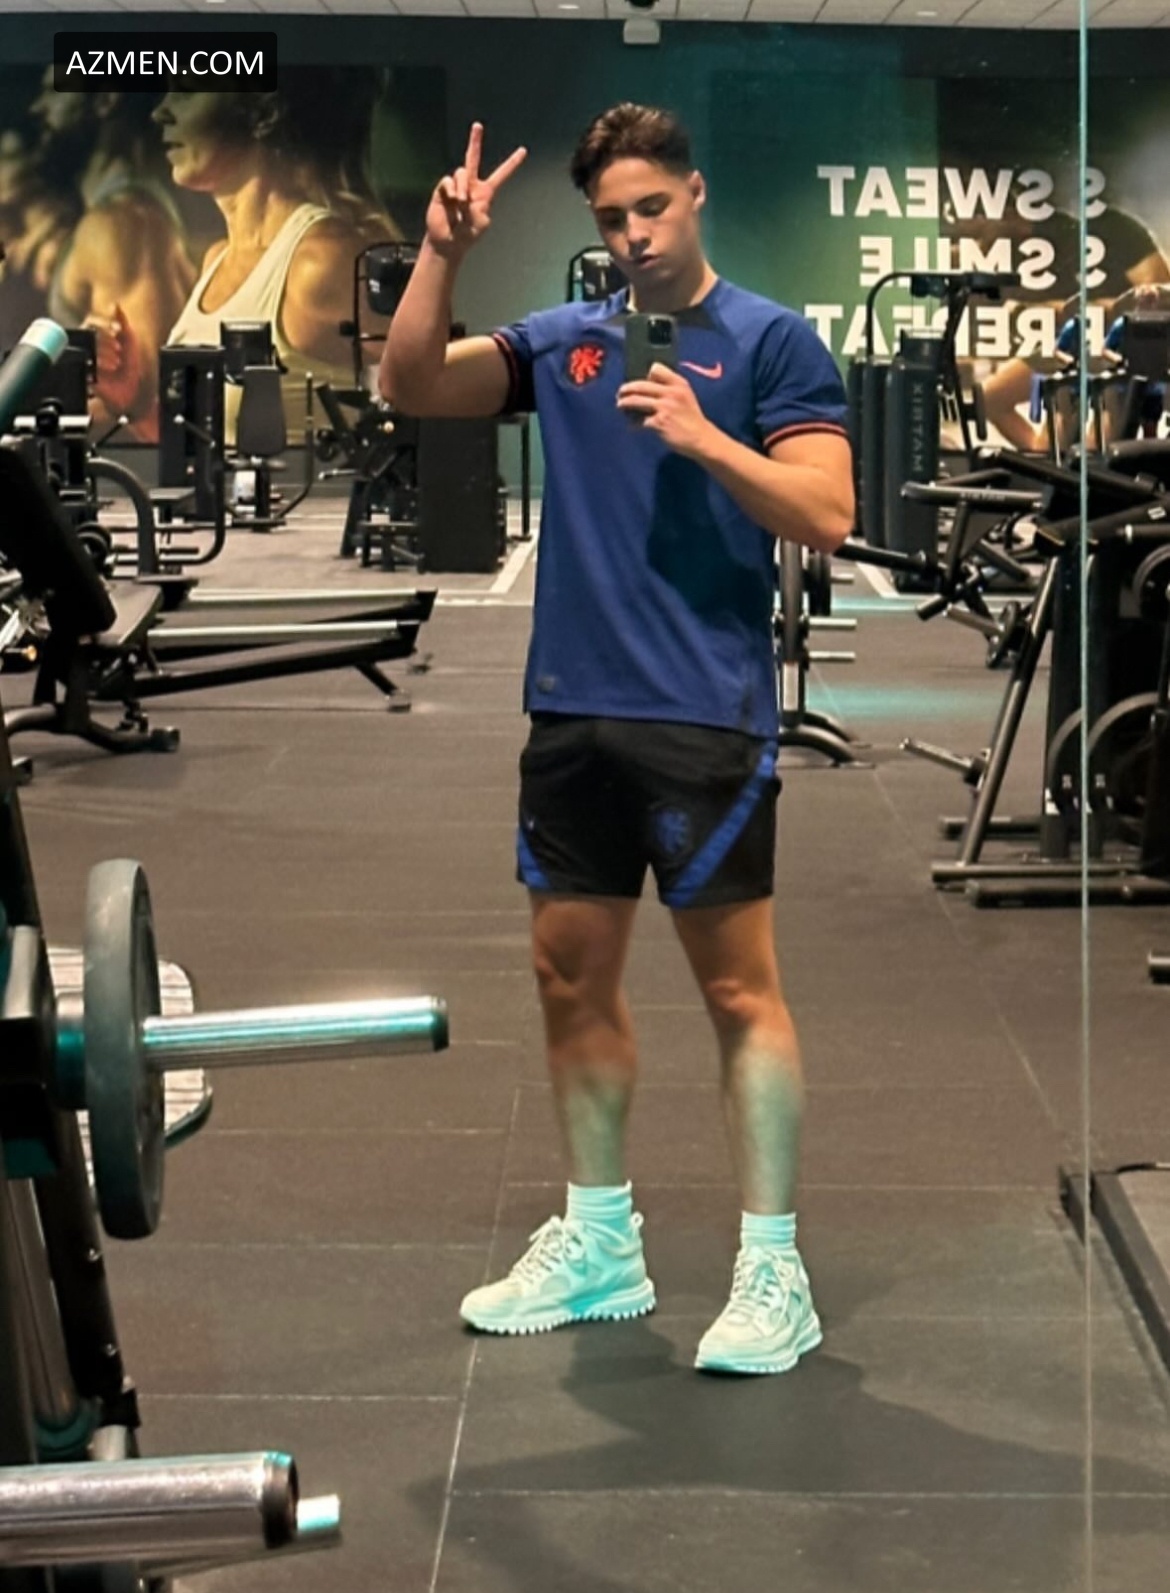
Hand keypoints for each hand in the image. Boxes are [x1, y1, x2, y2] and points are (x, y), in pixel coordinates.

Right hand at [84, 303, 143, 418]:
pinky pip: (84, 365)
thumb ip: (122, 320)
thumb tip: (114, 304)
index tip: (118, 330)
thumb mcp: (130, 340)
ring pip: (86, 349)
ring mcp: (86, 359)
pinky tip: (110, 370)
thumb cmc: (130, 365)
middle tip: (119, 348)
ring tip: (117, 362)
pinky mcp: (85, 374)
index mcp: (96, 335)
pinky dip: (98, 366)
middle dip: (105, 340)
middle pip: (87, 334)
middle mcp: (89, 345)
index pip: (91, 321)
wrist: (132, 392)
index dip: (104, 324)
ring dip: (103, 353)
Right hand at [426, 123, 526, 260]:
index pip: (501, 175)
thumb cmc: (467, 236)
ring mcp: (456, 186)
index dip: (512, 163)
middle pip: (473, 158)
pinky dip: (451, 189)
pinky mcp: (443, 190)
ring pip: (461, 172)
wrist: (447, 243)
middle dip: (475, 142)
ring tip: (460, 202)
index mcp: (485, 193)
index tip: (523, 151)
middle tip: (478, 125)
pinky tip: (452, 199)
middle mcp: (471, 185)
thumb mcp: (481, 225)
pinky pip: (448, 180)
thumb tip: (466, 195)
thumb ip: (480, 209)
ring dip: (462, 187)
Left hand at [616, 363, 715, 457]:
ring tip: (620, 406)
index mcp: (678, 384)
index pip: (656, 369)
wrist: (701, 438)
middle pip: (641, 385)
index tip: (638, 382)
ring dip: (624, 403)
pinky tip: (632, 426)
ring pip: (636, 401)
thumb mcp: (686, 396)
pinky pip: (639, 421)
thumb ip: (671, 387)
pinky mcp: (659, 423)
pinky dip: (633, 423)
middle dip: (627, 389)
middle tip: (620, 393)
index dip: (645, 375)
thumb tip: (648, 382)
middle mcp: (671, 392)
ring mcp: (664, 407)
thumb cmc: (691, 418)